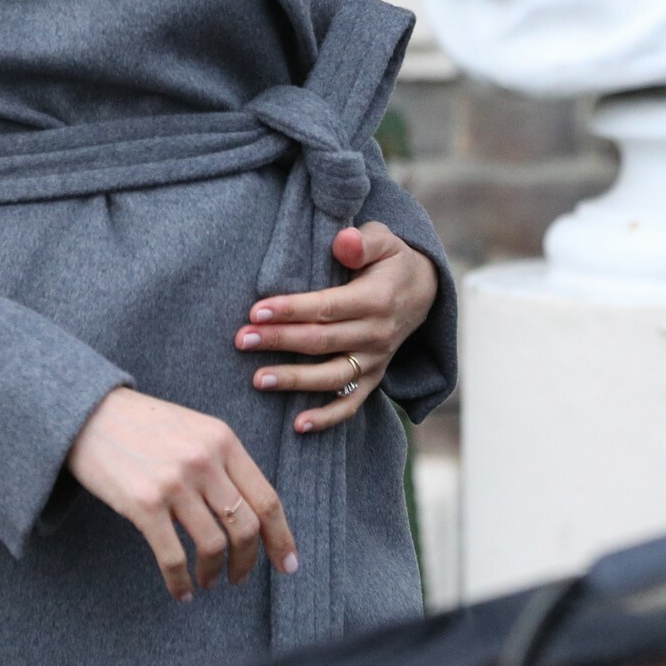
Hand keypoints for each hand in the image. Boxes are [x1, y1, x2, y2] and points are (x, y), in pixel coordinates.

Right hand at [65, 386, 296, 601]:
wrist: (90, 414)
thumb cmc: (145, 426)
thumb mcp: (196, 430)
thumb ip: (224, 464)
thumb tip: (252, 514)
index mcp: (223, 440)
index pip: (267, 498)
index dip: (281, 538)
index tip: (287, 564)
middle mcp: (204, 460)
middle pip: (246, 526)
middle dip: (248, 561)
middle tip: (240, 578)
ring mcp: (175, 483)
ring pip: (214, 545)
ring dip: (215, 573)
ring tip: (210, 581)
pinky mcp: (144, 504)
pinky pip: (173, 557)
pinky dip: (181, 582)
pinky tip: (182, 591)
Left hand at [236, 222, 439, 433]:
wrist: (424, 291)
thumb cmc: (390, 260)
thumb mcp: (383, 239)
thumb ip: (362, 241)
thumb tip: (342, 242)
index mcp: (377, 299)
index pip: (327, 307)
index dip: (292, 310)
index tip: (256, 311)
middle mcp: (377, 334)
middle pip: (322, 342)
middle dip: (279, 341)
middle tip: (241, 340)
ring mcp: (375, 361)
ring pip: (333, 377)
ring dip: (295, 380)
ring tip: (258, 380)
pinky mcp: (374, 379)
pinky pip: (351, 404)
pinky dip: (327, 418)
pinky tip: (297, 425)